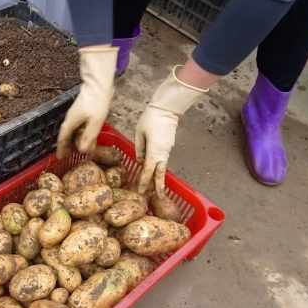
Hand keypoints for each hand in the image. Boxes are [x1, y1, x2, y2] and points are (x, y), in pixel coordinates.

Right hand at [56, 45, 117, 158]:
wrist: (98, 84)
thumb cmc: (97, 102)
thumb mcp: (95, 122)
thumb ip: (89, 136)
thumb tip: (82, 150)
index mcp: (70, 122)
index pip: (62, 138)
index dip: (61, 149)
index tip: (60, 157)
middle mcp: (70, 118)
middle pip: (66, 135)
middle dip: (67, 146)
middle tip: (68, 155)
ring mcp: (75, 114)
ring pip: (72, 130)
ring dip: (74, 139)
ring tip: (78, 148)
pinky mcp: (81, 110)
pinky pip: (78, 125)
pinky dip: (79, 132)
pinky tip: (86, 134)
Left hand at [135, 65, 207, 194]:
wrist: (167, 108)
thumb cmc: (151, 118)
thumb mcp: (139, 133)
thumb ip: (139, 148)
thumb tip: (140, 160)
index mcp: (155, 151)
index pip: (148, 171)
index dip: (144, 183)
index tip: (140, 193)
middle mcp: (163, 153)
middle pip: (160, 174)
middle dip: (158, 187)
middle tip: (157, 199)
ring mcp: (167, 150)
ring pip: (162, 167)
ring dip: (158, 178)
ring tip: (153, 189)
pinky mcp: (168, 146)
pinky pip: (163, 160)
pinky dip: (159, 168)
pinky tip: (154, 172)